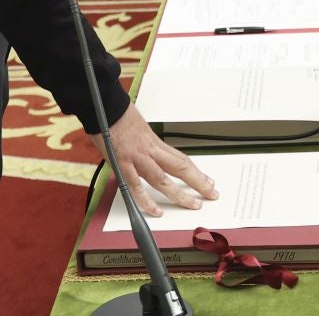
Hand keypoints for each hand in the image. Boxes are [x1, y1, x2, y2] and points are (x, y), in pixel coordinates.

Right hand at [92, 105, 218, 218]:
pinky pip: (136, 187)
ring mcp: (137, 158)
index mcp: (155, 142)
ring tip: (193, 204)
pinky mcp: (122, 165)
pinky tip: (156, 211)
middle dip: (198, 182)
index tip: (207, 181)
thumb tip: (151, 155)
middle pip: (180, 168)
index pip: (181, 160)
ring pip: (163, 180)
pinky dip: (146, 201)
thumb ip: (146, 145)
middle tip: (211, 193)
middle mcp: (150, 150)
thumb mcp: (139, 128)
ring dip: (180, 194)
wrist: (106, 106)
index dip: (196, 172)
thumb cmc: (119, 116)